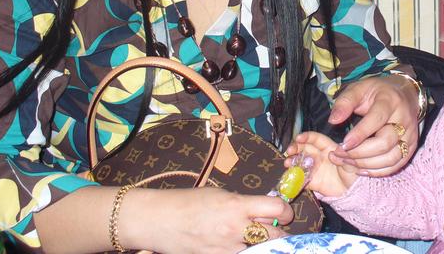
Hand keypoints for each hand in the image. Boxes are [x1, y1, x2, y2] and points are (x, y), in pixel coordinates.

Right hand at [123, 187, 293, 253]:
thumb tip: (262, 210)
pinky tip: (237, 244)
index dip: (285, 210)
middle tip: (276, 228)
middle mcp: (236, 229)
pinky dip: (242, 250)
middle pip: (276, 235)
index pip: (277, 209)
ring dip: (261, 243)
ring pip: (259, 249)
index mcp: (237, 206)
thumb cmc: (187, 202)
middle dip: (280, 232)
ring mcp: (227, 249)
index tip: (284, 211)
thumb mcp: (219, 194)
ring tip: (253, 236)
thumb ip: (243, 203)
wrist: (158, 220)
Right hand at [285, 131, 356, 196]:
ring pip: (299, 161)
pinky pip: (300, 178)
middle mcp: (318, 155)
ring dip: (291, 160)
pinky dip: (293, 177)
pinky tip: (289, 177)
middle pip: (304, 148)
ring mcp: (313, 168)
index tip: (298, 138)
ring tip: (288, 163)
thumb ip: (342, 157)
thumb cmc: (353, 174)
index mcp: (328, 147)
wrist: (352, 192)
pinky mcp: (310, 180)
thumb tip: (330, 154)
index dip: (306, 137)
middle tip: (289, 150)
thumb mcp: (351, 163)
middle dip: (295, 147)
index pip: (315, 139)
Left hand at [327, 74, 419, 175]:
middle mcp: (404, 119)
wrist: (404, 94)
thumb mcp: (359, 89)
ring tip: (346, 162)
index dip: (360, 134)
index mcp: (390, 101)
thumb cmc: (377, 92)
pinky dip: (377, 171)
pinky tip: (360, 169)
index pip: (377, 119)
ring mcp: (410, 135)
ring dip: (366, 164)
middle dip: (359, 153)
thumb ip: (344, 103)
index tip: (343, 144)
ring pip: (391, 158)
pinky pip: (396, 165)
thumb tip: (333, 121)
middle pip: (385, 143)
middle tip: (339, 154)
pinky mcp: (410, 147)